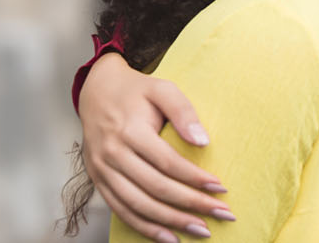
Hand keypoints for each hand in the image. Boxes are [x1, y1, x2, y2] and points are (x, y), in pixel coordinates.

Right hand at [81, 52, 232, 240]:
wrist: (96, 91)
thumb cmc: (136, 91)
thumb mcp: (163, 89)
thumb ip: (184, 111)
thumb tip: (203, 142)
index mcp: (129, 131)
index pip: (167, 163)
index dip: (195, 178)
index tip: (221, 188)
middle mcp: (112, 154)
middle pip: (156, 188)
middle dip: (191, 204)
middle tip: (222, 214)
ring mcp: (102, 170)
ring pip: (138, 205)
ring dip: (171, 222)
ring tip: (201, 230)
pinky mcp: (98, 180)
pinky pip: (121, 210)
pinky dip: (145, 227)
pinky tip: (169, 237)